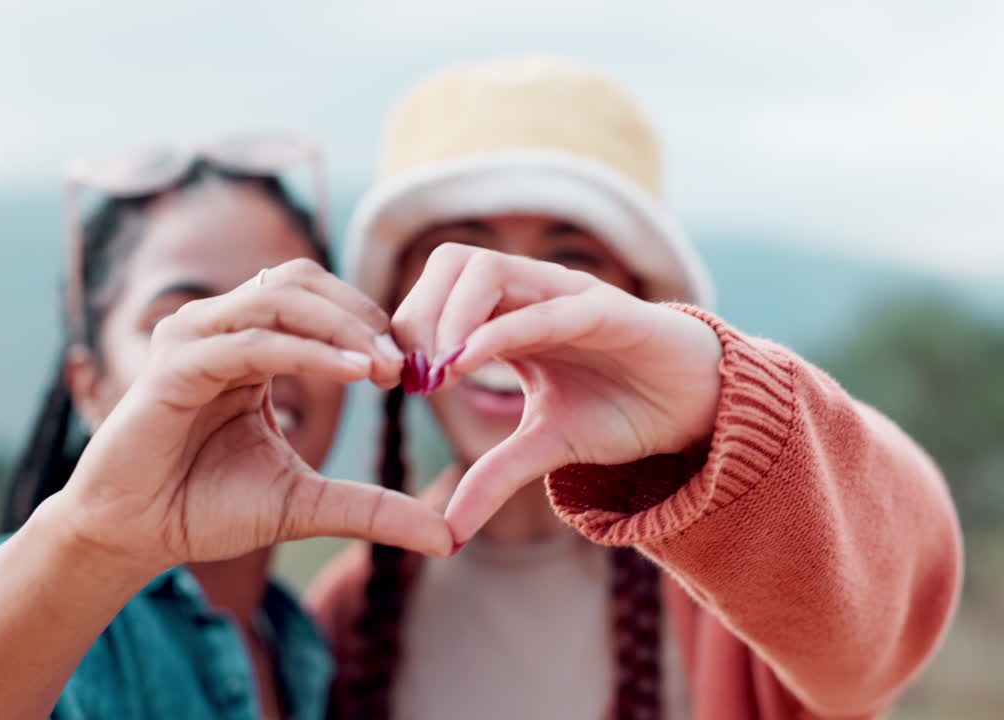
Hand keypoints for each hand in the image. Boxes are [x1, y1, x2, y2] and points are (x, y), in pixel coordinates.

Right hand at [50, 259, 451, 577]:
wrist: (136, 538)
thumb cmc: (207, 508)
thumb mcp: (307, 502)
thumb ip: (372, 506)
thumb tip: (446, 536)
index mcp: (248, 344)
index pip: (315, 297)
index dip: (368, 320)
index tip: (413, 368)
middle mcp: (218, 328)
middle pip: (301, 281)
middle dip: (362, 314)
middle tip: (407, 362)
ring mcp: (192, 340)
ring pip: (279, 298)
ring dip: (342, 326)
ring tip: (387, 366)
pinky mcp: (174, 366)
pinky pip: (253, 342)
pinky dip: (307, 353)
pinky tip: (354, 373)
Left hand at [391, 244, 722, 542]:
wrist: (698, 410)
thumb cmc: (622, 410)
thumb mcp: (545, 447)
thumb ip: (493, 477)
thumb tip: (445, 532)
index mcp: (509, 315)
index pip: (437, 292)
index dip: (406, 329)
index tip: (394, 382)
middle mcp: (532, 295)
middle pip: (451, 262)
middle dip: (417, 314)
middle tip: (410, 375)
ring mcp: (567, 296)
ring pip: (488, 267)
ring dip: (449, 316)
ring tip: (438, 372)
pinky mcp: (608, 310)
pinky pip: (546, 308)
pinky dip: (499, 330)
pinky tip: (465, 365)